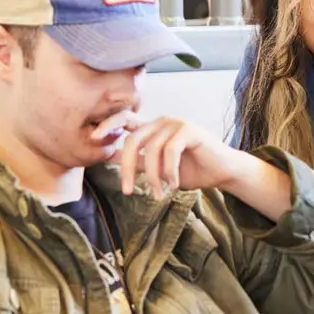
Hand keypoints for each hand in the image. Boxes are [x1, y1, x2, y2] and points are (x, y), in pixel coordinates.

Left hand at [92, 112, 242, 197]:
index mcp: (152, 128)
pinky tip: (173, 184)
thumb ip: (137, 162)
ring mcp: (176, 124)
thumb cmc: (191, 170)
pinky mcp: (190, 131)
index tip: (92, 139)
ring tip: (158, 193)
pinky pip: (171, 151)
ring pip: (152, 150)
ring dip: (153, 176)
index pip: (124, 120)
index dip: (107, 126)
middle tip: (127, 190)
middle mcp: (162, 122)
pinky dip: (169, 171)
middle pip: (133, 140)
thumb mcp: (158, 169)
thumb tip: (109, 156)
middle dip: (126, 167)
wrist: (221, 172)